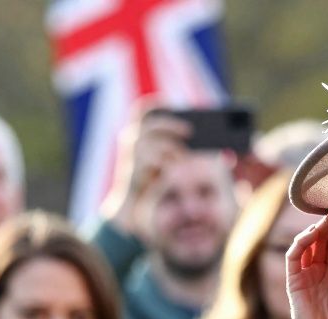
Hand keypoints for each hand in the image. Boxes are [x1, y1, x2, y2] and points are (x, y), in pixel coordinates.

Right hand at [100, 103, 191, 233]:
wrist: (133, 205)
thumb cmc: (152, 179)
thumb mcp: (164, 159)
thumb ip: (175, 146)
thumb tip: (198, 138)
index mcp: (137, 133)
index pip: (142, 110)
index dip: (156, 104)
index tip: (173, 104)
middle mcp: (130, 140)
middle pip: (149, 123)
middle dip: (170, 125)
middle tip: (189, 131)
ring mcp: (130, 155)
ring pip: (150, 142)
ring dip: (170, 148)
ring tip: (183, 156)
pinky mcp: (132, 170)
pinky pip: (150, 160)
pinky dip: (165, 162)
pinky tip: (176, 166)